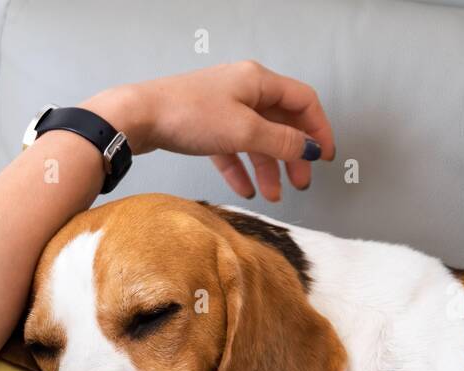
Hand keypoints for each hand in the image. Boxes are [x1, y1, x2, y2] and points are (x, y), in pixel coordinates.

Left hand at [81, 61, 335, 202]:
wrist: (138, 116)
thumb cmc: (189, 115)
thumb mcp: (244, 131)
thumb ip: (281, 142)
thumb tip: (310, 150)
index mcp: (259, 81)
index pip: (303, 102)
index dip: (319, 130)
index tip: (325, 158)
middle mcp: (243, 89)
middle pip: (281, 122)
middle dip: (293, 155)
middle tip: (301, 183)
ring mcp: (222, 106)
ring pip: (256, 138)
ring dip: (268, 167)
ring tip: (274, 195)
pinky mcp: (202, 124)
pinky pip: (231, 147)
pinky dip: (240, 167)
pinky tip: (245, 189)